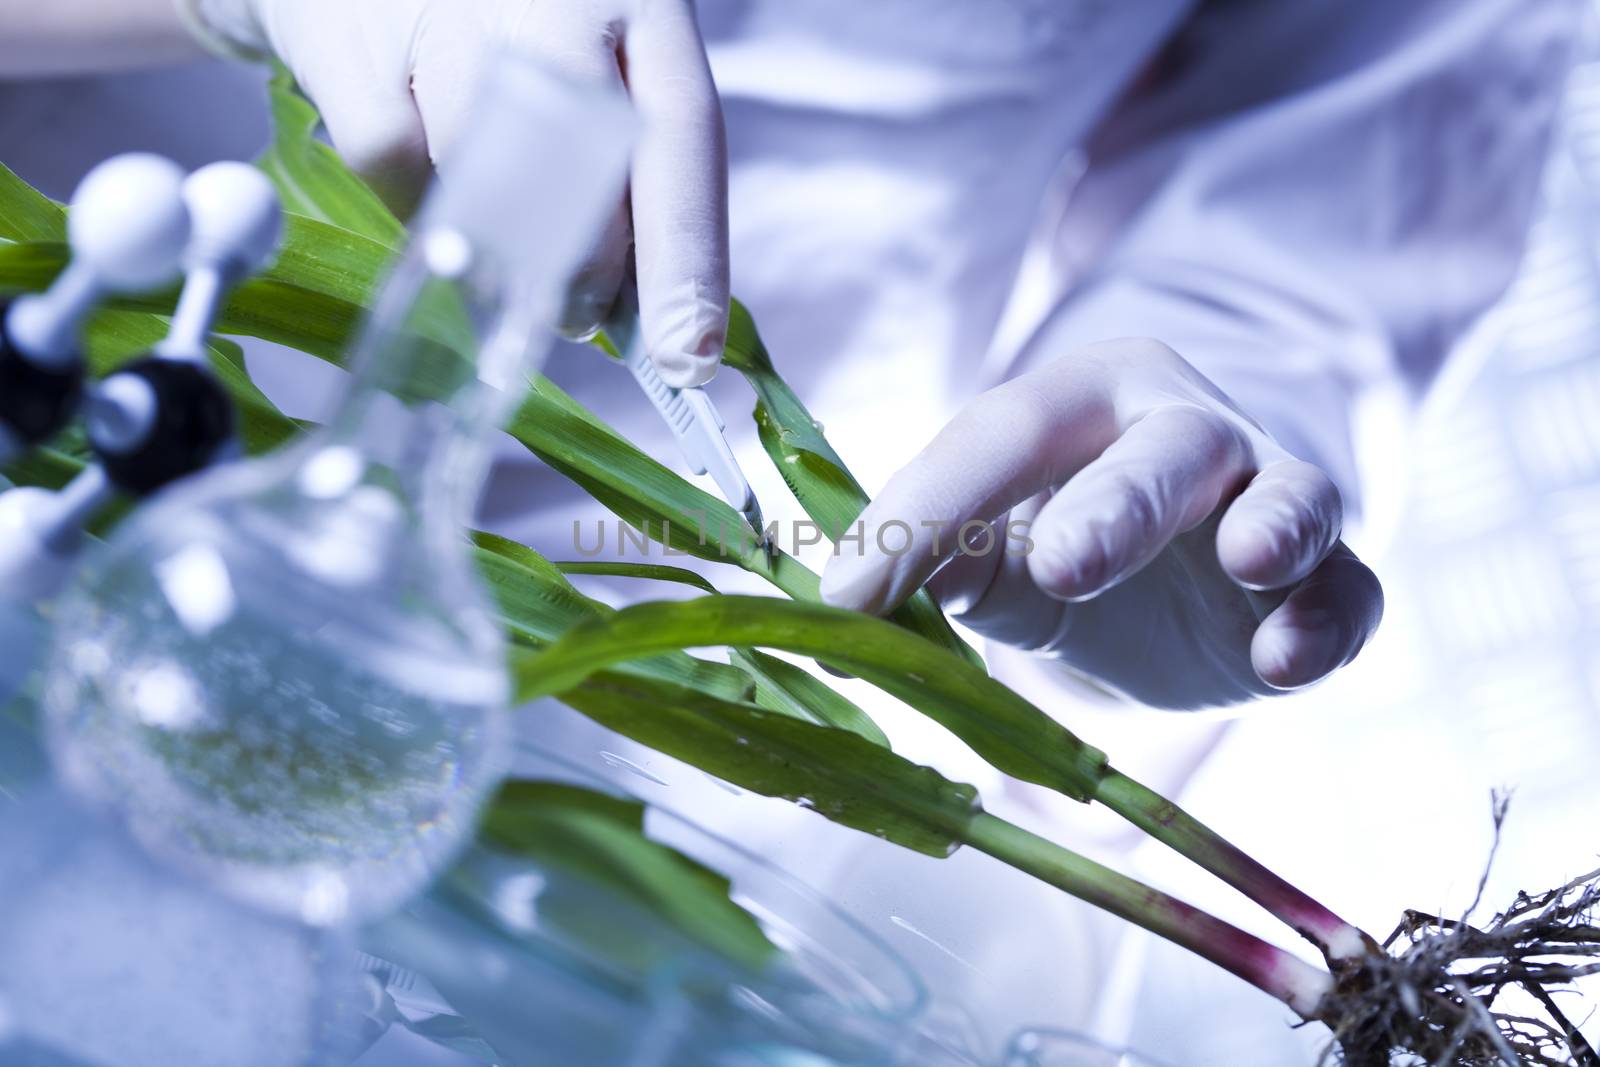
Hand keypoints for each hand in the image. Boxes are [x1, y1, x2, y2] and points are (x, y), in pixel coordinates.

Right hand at [193, 0, 727, 386]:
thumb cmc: (503, 24)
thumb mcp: (590, 68)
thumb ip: (623, 169)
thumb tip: (641, 315)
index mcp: (637, 2)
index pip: (685, 137)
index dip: (688, 259)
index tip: (687, 356)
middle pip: (588, 157)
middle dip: (587, 267)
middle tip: (577, 317)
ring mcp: (449, 5)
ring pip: (483, 170)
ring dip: (495, 249)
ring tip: (492, 251)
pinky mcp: (348, 29)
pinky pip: (392, 156)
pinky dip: (412, 202)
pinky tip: (426, 192)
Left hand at [820, 338, 1382, 709]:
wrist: (1166, 596)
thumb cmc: (1063, 547)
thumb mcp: (992, 556)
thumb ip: (939, 560)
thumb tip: (850, 591)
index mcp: (1086, 401)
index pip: (1007, 434)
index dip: (930, 511)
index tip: (854, 596)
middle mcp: (1187, 429)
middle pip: (1166, 448)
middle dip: (1120, 504)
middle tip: (1064, 565)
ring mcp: (1270, 498)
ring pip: (1292, 492)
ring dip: (1276, 523)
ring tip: (1250, 559)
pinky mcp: (1325, 580)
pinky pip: (1349, 590)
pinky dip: (1326, 622)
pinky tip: (1281, 662)